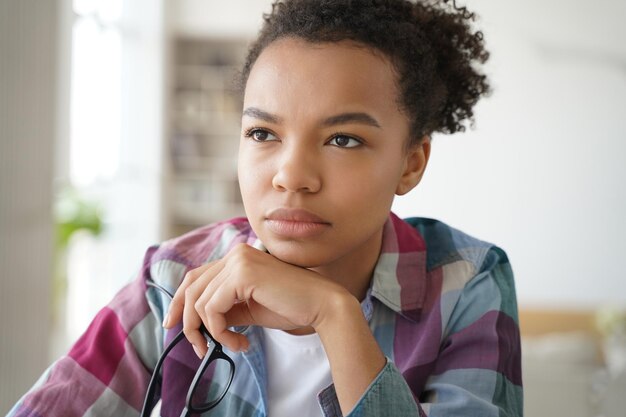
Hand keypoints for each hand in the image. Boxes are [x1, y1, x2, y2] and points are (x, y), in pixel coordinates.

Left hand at [163, 243, 349, 355]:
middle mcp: (235, 253)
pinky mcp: (242, 275)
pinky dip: (220, 332)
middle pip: (191, 288)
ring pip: (199, 302)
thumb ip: (223, 308)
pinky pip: (212, 309)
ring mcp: (238, 261)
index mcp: (237, 257)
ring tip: (234, 345)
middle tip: (200, 348)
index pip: (195, 277)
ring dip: (211, 333)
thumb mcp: (247, 308)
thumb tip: (194, 322)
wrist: (321, 305)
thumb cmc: (290, 307)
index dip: (179, 302)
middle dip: (189, 323)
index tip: (173, 325)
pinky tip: (241, 341)